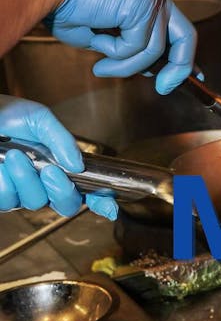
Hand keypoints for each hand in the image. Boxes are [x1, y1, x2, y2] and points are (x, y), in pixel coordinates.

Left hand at [0, 96, 116, 218]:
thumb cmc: (4, 114)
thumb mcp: (38, 117)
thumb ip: (61, 139)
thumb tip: (76, 164)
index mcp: (59, 165)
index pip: (86, 190)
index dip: (102, 202)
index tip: (110, 206)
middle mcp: (42, 183)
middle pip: (66, 205)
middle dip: (62, 191)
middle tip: (50, 171)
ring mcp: (20, 192)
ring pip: (36, 203)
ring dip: (27, 181)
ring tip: (14, 156)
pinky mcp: (0, 195)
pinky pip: (8, 201)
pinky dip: (5, 183)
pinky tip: (0, 166)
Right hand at [32, 0, 196, 94]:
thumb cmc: (66, 4)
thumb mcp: (105, 36)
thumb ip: (129, 49)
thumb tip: (147, 69)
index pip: (178, 31)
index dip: (185, 58)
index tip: (194, 77)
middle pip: (185, 37)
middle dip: (178, 68)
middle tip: (163, 87)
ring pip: (154, 50)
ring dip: (126, 65)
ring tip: (102, 65)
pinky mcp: (143, 3)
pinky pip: (138, 47)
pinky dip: (116, 53)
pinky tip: (97, 41)